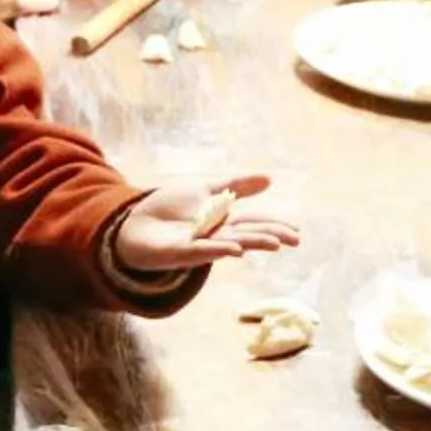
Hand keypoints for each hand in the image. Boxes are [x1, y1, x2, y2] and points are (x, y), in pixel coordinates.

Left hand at [114, 175, 302, 272]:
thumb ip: (236, 185)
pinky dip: (218, 250)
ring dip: (251, 242)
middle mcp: (216, 236)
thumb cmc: (170, 210)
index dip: (275, 225)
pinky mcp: (179, 252)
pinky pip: (201, 251)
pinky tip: (235, 250)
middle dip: (270, 235)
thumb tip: (270, 178)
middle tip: (294, 239)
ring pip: (230, 243)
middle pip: (248, 234)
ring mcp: (199, 245)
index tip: (297, 230)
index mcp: (223, 222)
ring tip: (274, 243)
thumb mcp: (207, 190)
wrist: (134, 225)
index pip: (254, 223)